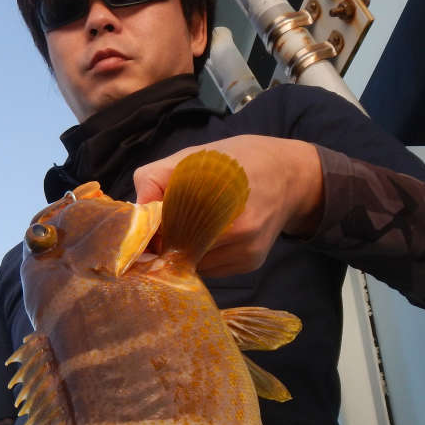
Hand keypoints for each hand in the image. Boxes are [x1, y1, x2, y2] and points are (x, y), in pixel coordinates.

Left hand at [133, 135, 322, 276]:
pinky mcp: (251, 263)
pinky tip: (211, 237)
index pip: (167, 228)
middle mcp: (236, 227)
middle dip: (166, 243)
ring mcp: (245, 249)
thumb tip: (134, 214)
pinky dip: (202, 257)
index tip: (144, 229)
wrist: (290, 175)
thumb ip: (155, 178)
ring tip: (191, 229)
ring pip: (195, 264)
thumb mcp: (193, 156)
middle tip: (161, 231)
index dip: (151, 232)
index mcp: (217, 195)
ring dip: (184, 252)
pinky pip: (212, 269)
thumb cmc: (235, 161)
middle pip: (180, 251)